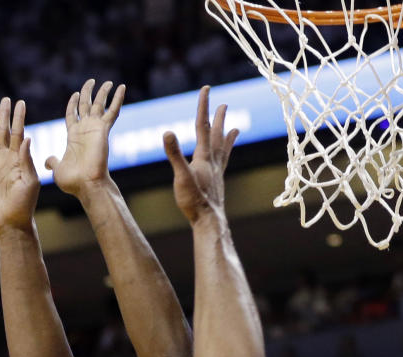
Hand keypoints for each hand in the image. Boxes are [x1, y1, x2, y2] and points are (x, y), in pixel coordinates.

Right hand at [0, 98, 39, 232]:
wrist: (11, 221)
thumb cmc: (25, 204)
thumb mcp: (30, 181)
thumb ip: (27, 161)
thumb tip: (26, 138)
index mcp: (20, 159)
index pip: (19, 133)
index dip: (18, 118)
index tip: (20, 102)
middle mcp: (8, 160)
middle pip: (5, 133)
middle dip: (5, 116)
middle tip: (6, 100)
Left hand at [45, 79, 125, 197]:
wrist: (86, 184)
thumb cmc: (73, 181)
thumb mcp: (57, 168)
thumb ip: (53, 161)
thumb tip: (47, 161)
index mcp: (73, 136)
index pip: (73, 114)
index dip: (73, 103)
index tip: (75, 94)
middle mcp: (85, 130)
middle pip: (86, 105)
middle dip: (87, 93)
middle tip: (91, 81)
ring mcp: (95, 129)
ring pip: (100, 105)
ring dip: (103, 92)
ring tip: (108, 82)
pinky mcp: (104, 130)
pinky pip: (112, 111)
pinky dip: (118, 99)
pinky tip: (122, 87)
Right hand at [163, 86, 238, 222]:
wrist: (209, 221)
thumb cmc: (194, 201)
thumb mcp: (180, 176)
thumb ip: (174, 154)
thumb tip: (167, 132)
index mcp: (204, 157)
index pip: (202, 126)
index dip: (204, 106)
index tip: (207, 89)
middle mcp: (213, 162)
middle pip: (217, 134)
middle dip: (219, 118)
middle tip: (224, 104)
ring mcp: (217, 172)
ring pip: (224, 149)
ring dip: (228, 137)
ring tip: (235, 129)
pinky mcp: (217, 183)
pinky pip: (223, 164)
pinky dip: (225, 157)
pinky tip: (223, 160)